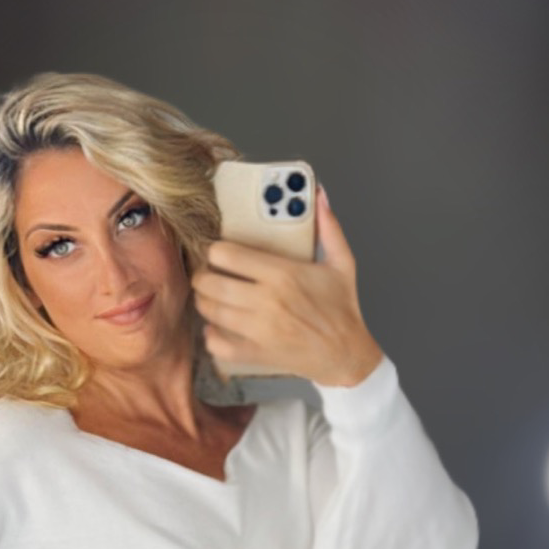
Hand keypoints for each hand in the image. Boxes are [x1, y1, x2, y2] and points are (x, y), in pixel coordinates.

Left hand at [191, 189, 383, 387]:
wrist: (346, 353)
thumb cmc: (341, 309)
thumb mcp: (342, 263)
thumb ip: (329, 228)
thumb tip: (320, 196)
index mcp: (283, 274)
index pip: (228, 255)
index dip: (214, 250)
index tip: (217, 252)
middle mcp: (268, 301)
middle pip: (211, 283)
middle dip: (202, 276)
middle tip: (206, 274)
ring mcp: (260, 330)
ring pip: (211, 311)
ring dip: (203, 302)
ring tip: (210, 296)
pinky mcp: (257, 353)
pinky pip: (218, 345)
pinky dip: (211, 337)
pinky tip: (216, 328)